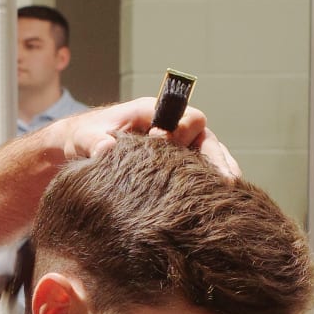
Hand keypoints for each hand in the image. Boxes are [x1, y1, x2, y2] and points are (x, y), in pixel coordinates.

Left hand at [42, 97, 240, 178]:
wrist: (80, 148)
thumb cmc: (83, 138)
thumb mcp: (83, 139)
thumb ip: (93, 142)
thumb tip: (106, 149)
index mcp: (153, 112)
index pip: (183, 116)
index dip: (181, 131)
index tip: (164, 147)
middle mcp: (171, 125)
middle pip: (204, 136)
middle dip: (214, 156)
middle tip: (224, 180)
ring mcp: (176, 145)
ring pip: (209, 153)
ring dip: (220, 170)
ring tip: (232, 190)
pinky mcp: (176, 164)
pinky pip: (202, 169)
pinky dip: (212, 181)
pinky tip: (221, 201)